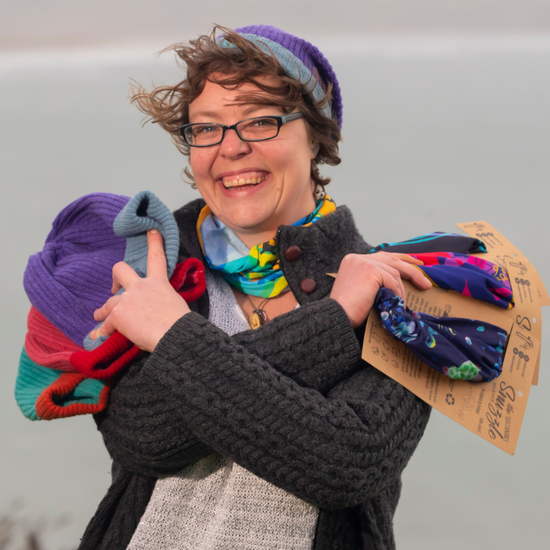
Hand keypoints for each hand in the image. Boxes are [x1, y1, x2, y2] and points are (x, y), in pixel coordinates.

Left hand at [90, 230, 190, 351]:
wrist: (174, 334)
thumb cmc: (180, 324)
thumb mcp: (175, 305)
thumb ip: (162, 302)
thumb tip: (157, 312)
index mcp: (158, 283)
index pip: (156, 258)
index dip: (154, 242)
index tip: (152, 230)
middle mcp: (140, 286)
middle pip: (120, 271)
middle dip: (115, 278)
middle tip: (114, 288)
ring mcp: (127, 299)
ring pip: (108, 303)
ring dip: (102, 311)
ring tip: (98, 316)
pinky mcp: (117, 315)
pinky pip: (105, 325)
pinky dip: (102, 332)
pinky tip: (98, 336)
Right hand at [330, 252, 431, 327]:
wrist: (337, 318)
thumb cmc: (348, 311)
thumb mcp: (362, 290)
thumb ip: (375, 281)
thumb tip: (399, 282)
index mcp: (354, 261)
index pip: (382, 256)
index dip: (401, 259)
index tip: (416, 264)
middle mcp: (357, 258)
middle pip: (391, 259)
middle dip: (411, 269)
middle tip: (425, 281)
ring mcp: (363, 262)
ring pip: (394, 272)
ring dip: (401, 290)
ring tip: (403, 304)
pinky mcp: (370, 270)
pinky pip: (393, 281)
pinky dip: (398, 293)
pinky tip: (397, 304)